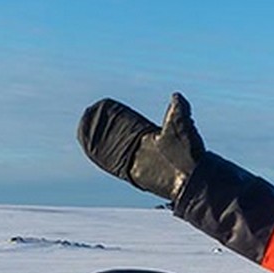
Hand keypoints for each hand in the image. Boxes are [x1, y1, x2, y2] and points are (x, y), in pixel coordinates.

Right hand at [77, 92, 204, 200]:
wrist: (188, 177)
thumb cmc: (189, 152)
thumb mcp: (181, 124)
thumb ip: (179, 108)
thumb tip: (176, 95)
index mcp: (156, 135)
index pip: (133, 124)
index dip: (121, 117)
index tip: (106, 106)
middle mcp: (146, 148)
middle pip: (121, 135)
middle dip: (106, 127)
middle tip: (90, 114)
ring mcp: (139, 160)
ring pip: (114, 148)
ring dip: (99, 139)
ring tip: (84, 129)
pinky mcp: (132, 172)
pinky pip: (111, 163)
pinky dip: (99, 155)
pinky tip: (88, 148)